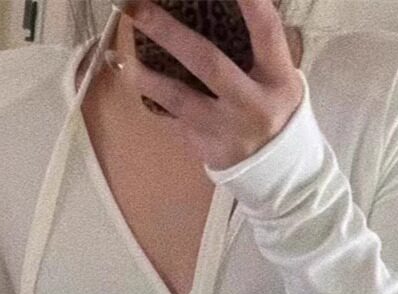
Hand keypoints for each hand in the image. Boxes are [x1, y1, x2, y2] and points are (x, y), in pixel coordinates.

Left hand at [119, 0, 303, 169]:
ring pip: (179, 99)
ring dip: (146, 76)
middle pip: (208, 63)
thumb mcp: (280, 79)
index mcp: (277, 80)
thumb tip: (223, 7)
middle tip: (139, 9)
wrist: (276, 173)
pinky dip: (150, 99)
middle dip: (171, 34)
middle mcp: (250, 104)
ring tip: (116, 57)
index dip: (250, 4)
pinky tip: (128, 80)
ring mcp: (224, 128)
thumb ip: (259, 48)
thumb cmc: (275, 112)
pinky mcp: (204, 146)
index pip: (266, 33)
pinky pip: (172, 120)